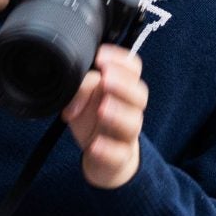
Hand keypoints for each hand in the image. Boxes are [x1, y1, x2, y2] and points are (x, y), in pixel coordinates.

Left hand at [62, 44, 147, 189]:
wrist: (100, 159)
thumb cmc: (92, 121)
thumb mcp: (80, 99)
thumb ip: (80, 86)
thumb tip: (75, 86)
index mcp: (122, 89)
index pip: (133, 69)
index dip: (121, 60)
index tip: (100, 56)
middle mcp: (129, 109)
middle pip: (140, 95)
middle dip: (123, 85)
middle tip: (105, 79)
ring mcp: (126, 135)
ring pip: (133, 123)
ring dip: (118, 114)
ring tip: (102, 109)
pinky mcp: (119, 158)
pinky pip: (119, 154)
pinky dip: (108, 149)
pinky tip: (95, 144)